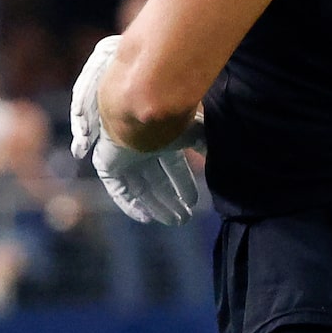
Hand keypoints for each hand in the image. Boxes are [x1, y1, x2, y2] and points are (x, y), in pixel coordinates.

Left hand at [73, 38, 206, 225]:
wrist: (138, 111)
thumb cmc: (168, 119)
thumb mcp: (196, 132)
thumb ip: (207, 146)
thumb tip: (223, 159)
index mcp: (162, 140)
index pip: (174, 167)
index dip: (184, 185)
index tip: (194, 202)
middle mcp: (143, 150)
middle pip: (157, 181)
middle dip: (171, 200)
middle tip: (185, 218)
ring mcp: (125, 158)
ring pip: (141, 188)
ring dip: (156, 206)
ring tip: (173, 221)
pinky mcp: (108, 164)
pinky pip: (119, 190)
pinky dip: (131, 205)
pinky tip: (146, 218)